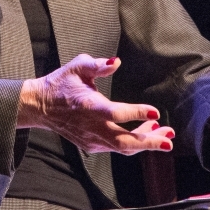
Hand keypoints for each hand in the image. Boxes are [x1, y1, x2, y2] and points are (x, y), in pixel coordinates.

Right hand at [18, 53, 174, 154]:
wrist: (41, 106)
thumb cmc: (61, 83)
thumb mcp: (77, 67)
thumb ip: (97, 65)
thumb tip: (116, 62)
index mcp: (89, 106)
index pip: (116, 113)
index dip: (136, 113)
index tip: (155, 112)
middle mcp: (92, 127)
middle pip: (125, 141)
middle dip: (149, 142)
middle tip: (169, 138)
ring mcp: (92, 139)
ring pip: (123, 147)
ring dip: (146, 143)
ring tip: (165, 137)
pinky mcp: (92, 145)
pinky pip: (116, 147)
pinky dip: (133, 143)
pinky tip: (146, 134)